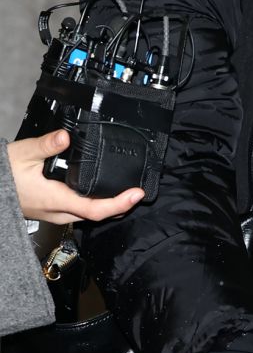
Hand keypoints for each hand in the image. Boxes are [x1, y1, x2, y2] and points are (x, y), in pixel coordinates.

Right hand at [7, 130, 144, 223]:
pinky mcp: (52, 210)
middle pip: (97, 215)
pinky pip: (80, 211)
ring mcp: (55, 213)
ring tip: (127, 193)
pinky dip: (96, 204)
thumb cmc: (2, 174)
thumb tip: (65, 137)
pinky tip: (103, 193)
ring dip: (109, 206)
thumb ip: (46, 145)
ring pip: (88, 215)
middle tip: (138, 192)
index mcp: (55, 200)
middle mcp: (58, 212)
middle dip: (120, 206)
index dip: (119, 203)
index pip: (94, 209)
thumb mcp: (23, 154)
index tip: (136, 194)